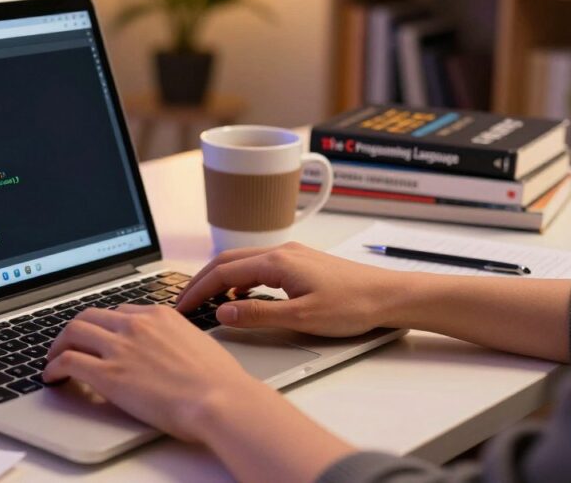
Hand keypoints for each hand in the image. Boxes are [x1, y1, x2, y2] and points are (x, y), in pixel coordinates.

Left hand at [42, 304, 266, 441]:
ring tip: (53, 358)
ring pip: (73, 332)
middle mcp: (136, 325)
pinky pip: (68, 361)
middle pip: (91, 315)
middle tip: (69, 343)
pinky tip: (51, 376)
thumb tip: (171, 351)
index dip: (105, 324)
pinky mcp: (107, 374)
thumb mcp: (199, 344)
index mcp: (160, 315)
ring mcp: (120, 347)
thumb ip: (177, 340)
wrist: (218, 399)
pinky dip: (53, 367)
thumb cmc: (218, 381)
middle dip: (76, 329)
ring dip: (58, 345)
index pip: (121, 311)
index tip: (100, 336)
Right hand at [176, 242, 409, 337]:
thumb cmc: (353, 306)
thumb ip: (258, 316)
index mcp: (277, 262)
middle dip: (202, 281)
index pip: (222, 273)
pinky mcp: (301, 263)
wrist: (389, 296)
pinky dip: (240, 280)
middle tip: (184, 303)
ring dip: (220, 280)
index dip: (197, 291)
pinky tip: (242, 298)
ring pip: (243, 263)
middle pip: (227, 261)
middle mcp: (281, 252)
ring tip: (206, 302)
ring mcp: (292, 255)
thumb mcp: (301, 318)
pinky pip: (259, 267)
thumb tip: (223, 314)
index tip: (181, 307)